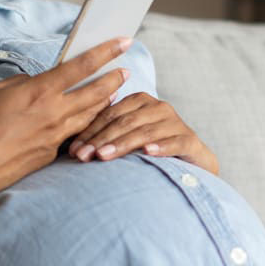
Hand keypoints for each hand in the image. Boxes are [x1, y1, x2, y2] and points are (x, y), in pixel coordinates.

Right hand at [0, 37, 133, 205]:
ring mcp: (55, 136)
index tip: (123, 42)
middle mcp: (54, 113)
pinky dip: (85, 122)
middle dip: (114, 79)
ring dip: (105, 102)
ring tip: (113, 93)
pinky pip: (74, 133)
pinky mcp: (51, 154)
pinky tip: (87, 119)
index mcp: (39, 91)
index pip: (81, 66)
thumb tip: (38, 84)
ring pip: (90, 115)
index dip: (105, 52)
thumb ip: (23, 84)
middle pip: (97, 92)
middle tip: (125, 71)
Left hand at [68, 93, 218, 174]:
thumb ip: (107, 137)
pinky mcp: (190, 140)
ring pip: (144, 132)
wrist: (192, 164)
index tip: (73, 150)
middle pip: (124, 122)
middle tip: (83, 156)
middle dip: (100, 140)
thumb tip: (72, 148)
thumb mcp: (127, 140)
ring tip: (104, 156)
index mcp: (140, 101)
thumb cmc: (151, 151)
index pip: (109, 114)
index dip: (90, 131)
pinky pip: (174, 142)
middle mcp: (158, 107)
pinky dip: (160, 147)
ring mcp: (175, 123)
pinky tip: (147, 153)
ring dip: (122, 144)